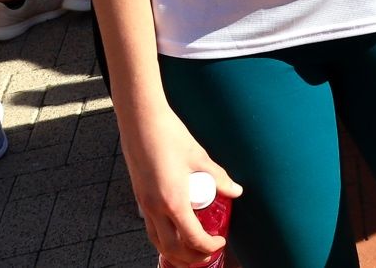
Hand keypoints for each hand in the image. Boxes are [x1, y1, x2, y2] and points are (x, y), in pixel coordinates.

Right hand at [120, 102, 242, 266]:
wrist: (141, 121)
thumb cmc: (170, 135)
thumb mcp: (199, 158)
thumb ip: (219, 177)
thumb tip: (236, 191)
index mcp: (173, 201)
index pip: (192, 238)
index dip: (209, 246)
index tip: (220, 242)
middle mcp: (155, 208)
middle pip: (173, 249)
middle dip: (192, 258)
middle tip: (209, 254)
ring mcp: (145, 204)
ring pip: (158, 242)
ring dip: (176, 253)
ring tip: (192, 251)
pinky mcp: (140, 197)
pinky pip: (151, 229)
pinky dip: (163, 240)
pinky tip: (174, 234)